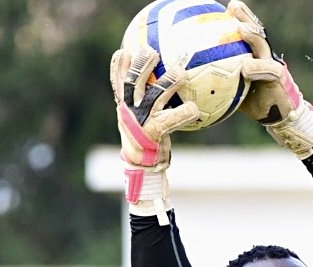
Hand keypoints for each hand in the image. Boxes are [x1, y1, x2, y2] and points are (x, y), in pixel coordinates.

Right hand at [110, 46, 199, 221]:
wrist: (144, 171)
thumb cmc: (146, 143)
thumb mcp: (140, 122)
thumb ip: (145, 104)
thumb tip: (157, 86)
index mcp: (124, 107)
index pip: (117, 82)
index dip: (118, 66)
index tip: (123, 51)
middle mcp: (130, 112)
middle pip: (132, 82)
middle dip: (141, 65)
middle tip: (152, 50)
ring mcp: (141, 122)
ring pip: (153, 97)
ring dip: (167, 83)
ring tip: (180, 72)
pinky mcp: (154, 134)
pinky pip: (171, 120)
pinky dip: (184, 113)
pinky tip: (195, 108)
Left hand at [226, 1, 312, 159]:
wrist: (280, 117)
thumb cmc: (256, 103)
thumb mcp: (235, 90)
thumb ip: (220, 82)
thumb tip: (195, 81)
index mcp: (254, 56)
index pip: (245, 34)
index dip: (236, 19)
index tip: (223, 9)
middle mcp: (264, 56)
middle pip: (255, 31)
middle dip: (245, 17)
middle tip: (233, 7)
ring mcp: (273, 65)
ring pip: (263, 46)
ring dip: (252, 36)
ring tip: (240, 29)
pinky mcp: (280, 79)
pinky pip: (269, 70)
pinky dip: (257, 68)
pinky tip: (245, 67)